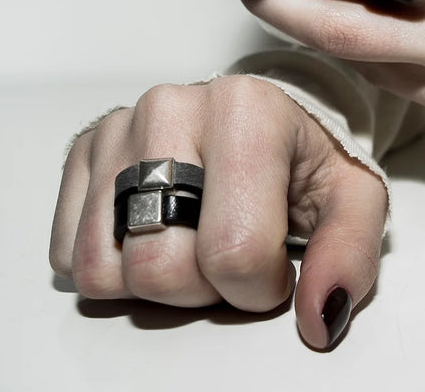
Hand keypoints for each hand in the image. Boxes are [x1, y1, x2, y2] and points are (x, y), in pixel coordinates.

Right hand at [49, 77, 386, 348]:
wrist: (261, 118)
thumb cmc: (303, 155)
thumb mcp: (352, 198)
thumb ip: (348, 254)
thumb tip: (320, 317)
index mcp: (244, 110)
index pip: (234, 251)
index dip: (260, 285)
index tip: (275, 263)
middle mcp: (172, 107)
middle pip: (161, 268)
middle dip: (205, 287)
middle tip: (231, 250)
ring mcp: (121, 128)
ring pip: (107, 269)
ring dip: (159, 277)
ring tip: (195, 236)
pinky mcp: (87, 152)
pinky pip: (72, 251)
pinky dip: (118, 263)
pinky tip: (159, 230)